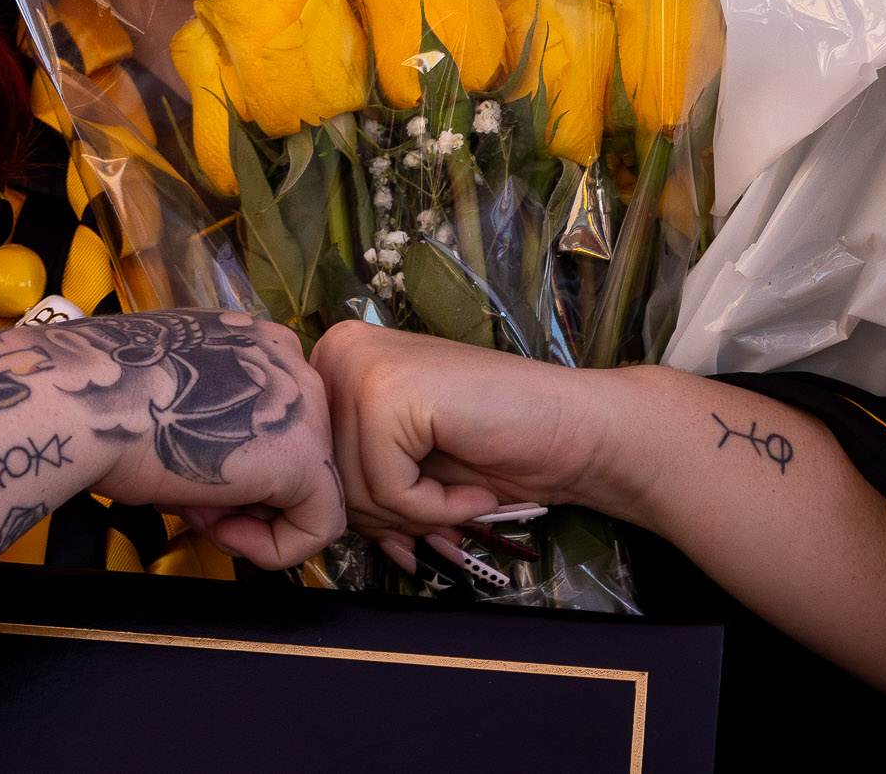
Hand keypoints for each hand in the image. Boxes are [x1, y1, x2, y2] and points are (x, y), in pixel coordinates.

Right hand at [33, 310, 345, 568]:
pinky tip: (224, 535)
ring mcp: (305, 409)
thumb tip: (219, 459)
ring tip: (194, 510)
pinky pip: (319, 525)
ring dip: (249, 514)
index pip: (266, 415)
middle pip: (287, 451)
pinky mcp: (309, 460)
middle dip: (240, 486)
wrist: (90, 406)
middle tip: (186, 497)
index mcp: (254, 341)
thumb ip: (207, 409)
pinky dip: (275, 548)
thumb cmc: (107, 398)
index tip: (181, 465)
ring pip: (303, 488)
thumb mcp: (168, 390)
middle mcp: (289, 363)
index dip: (227, 454)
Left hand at [311, 321, 622, 569]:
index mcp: (332, 363)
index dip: (370, 509)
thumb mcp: (402, 467)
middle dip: (391, 517)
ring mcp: (360, 365)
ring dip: (417, 516)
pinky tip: (473, 488)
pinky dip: (436, 509)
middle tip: (447, 510)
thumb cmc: (496, 450)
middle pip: (327, 481)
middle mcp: (336, 352)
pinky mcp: (389, 391)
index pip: (313, 466)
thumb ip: (352, 484)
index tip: (418, 514)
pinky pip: (388, 489)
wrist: (579, 430)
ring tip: (464, 494)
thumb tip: (307, 533)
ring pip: (353, 491)